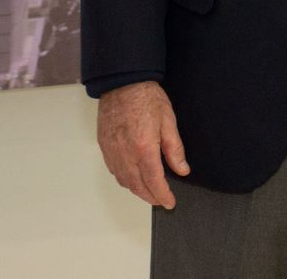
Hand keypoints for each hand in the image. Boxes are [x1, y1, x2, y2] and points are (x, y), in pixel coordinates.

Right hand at [97, 80, 188, 207]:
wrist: (123, 83)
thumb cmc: (147, 98)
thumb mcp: (169, 121)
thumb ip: (175, 149)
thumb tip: (182, 170)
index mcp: (144, 148)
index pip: (154, 181)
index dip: (162, 195)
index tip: (170, 202)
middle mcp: (125, 154)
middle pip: (137, 185)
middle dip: (150, 196)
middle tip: (161, 201)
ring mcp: (112, 151)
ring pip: (124, 180)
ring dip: (137, 190)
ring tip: (150, 192)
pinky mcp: (104, 146)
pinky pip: (114, 170)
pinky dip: (125, 179)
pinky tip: (133, 178)